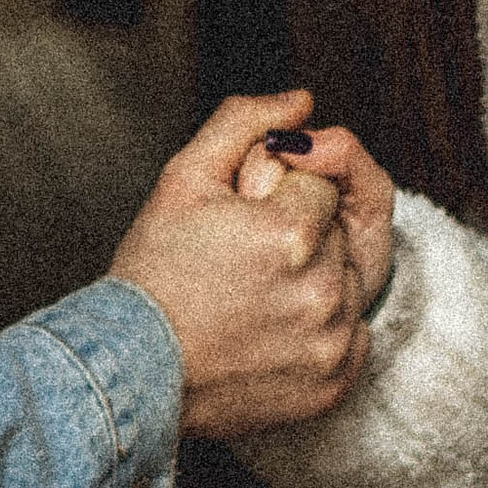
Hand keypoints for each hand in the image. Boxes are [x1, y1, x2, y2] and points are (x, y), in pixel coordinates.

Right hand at [109, 91, 368, 437]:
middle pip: (336, 232)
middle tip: (240, 265)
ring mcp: (331, 344)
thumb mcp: (185, 177)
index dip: (276, 199)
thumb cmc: (153, 274)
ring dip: (314, 281)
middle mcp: (322, 292)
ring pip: (348, 281)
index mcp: (291, 234)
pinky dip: (323, 330)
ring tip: (254, 300)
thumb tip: (302, 102)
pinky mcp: (334, 385)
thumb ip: (246, 122)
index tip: (239, 227)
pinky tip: (272, 333)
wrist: (132, 372)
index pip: (319, 185)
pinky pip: (354, 334)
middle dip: (299, 237)